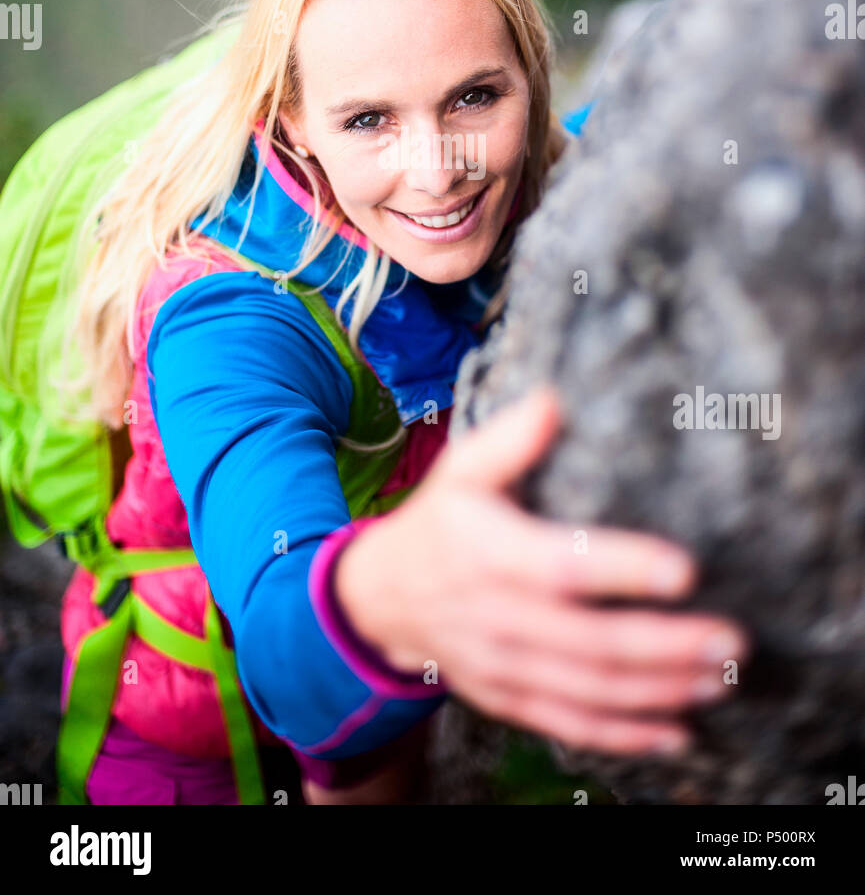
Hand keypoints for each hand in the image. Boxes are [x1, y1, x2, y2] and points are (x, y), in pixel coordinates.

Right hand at [334, 385, 749, 756]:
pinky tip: (679, 733)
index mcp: (488, 553)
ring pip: (589, 691)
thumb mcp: (460, 469)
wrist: (383, 597)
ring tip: (718, 678)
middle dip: (665, 646)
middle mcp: (497, 617)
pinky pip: (571, 726)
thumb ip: (508, 438)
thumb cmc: (439, 522)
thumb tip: (554, 399)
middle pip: (589, 643)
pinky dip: (626, 736)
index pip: (562, 566)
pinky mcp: (508, 700)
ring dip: (660, 691)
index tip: (685, 569)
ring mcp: (502, 667)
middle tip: (731, 640)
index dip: (623, 570)